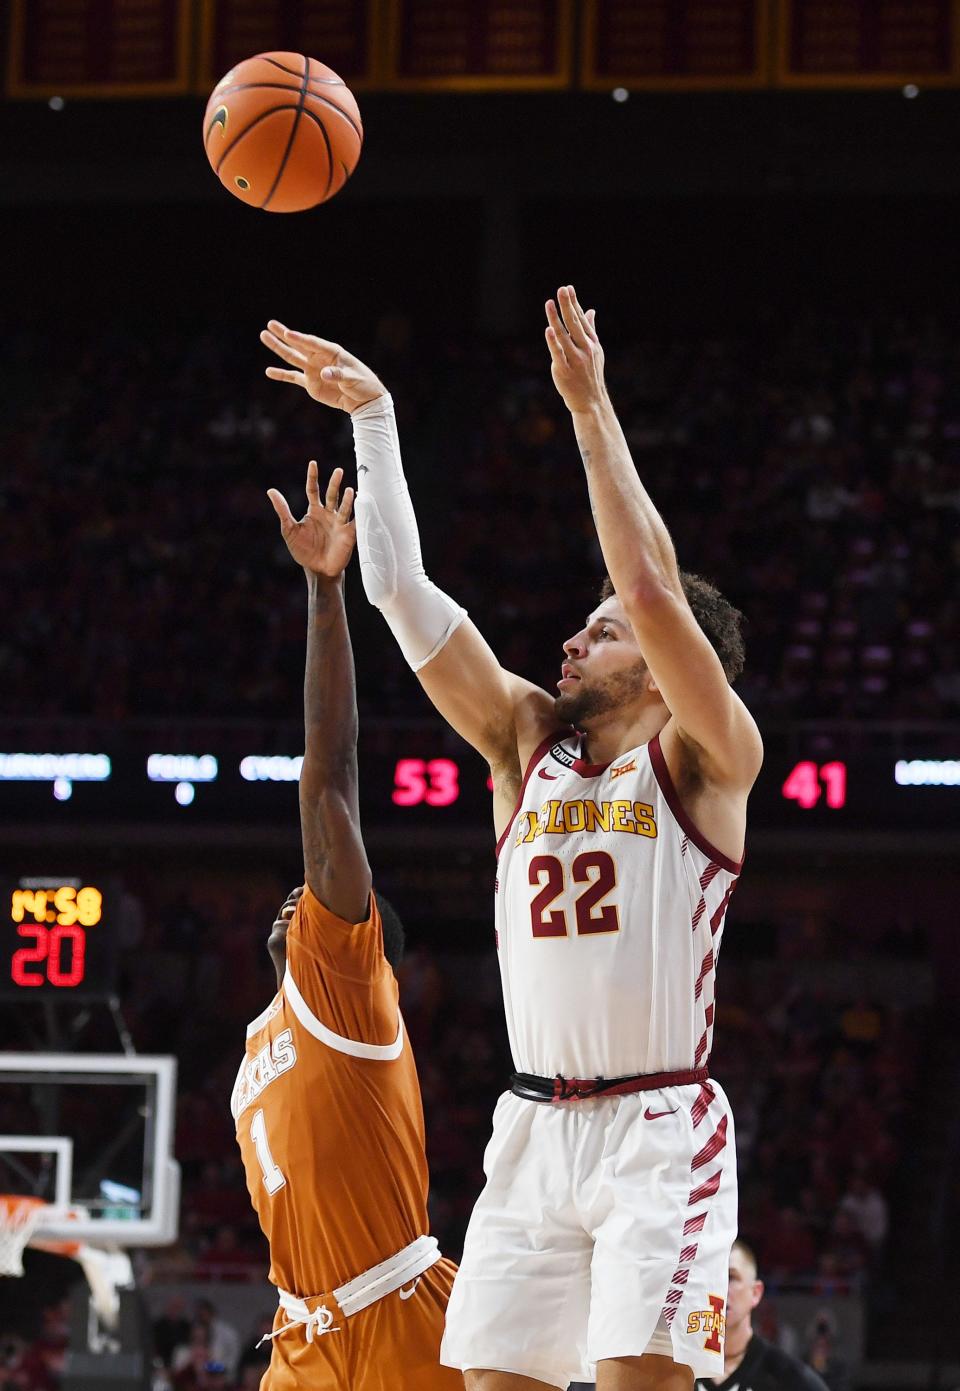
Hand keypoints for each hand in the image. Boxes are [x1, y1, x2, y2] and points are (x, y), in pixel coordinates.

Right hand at [261, 321, 385, 412]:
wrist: (363, 400)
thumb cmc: (362, 384)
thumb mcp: (353, 378)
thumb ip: (338, 375)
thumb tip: (323, 374)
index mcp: (332, 352)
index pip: (313, 343)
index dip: (300, 339)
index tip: (288, 333)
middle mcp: (319, 358)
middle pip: (298, 345)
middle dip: (284, 335)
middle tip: (270, 324)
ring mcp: (313, 370)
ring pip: (292, 357)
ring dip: (278, 348)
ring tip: (264, 336)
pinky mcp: (310, 383)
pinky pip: (293, 377)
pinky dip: (281, 374)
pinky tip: (269, 371)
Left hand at [268, 462, 355, 577]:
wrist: (317, 570)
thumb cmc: (303, 550)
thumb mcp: (289, 529)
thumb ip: (282, 510)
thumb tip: (271, 491)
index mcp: (314, 511)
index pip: (313, 489)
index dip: (313, 477)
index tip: (313, 463)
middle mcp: (328, 514)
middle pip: (332, 494)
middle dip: (335, 483)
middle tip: (339, 471)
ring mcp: (339, 523)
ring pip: (344, 507)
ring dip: (347, 499)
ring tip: (349, 490)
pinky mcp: (349, 534)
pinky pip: (356, 521)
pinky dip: (360, 513)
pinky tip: (362, 505)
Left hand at [544, 285, 605, 414]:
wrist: (591, 400)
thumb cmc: (590, 374)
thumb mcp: (594, 350)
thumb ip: (590, 329)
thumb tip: (590, 310)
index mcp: (591, 342)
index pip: (581, 319)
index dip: (574, 303)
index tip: (568, 288)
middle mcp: (585, 349)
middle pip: (574, 323)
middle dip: (567, 305)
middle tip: (561, 289)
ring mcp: (575, 359)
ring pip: (564, 335)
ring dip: (556, 319)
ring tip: (549, 303)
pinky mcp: (564, 370)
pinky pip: (558, 353)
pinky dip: (553, 342)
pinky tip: (548, 330)